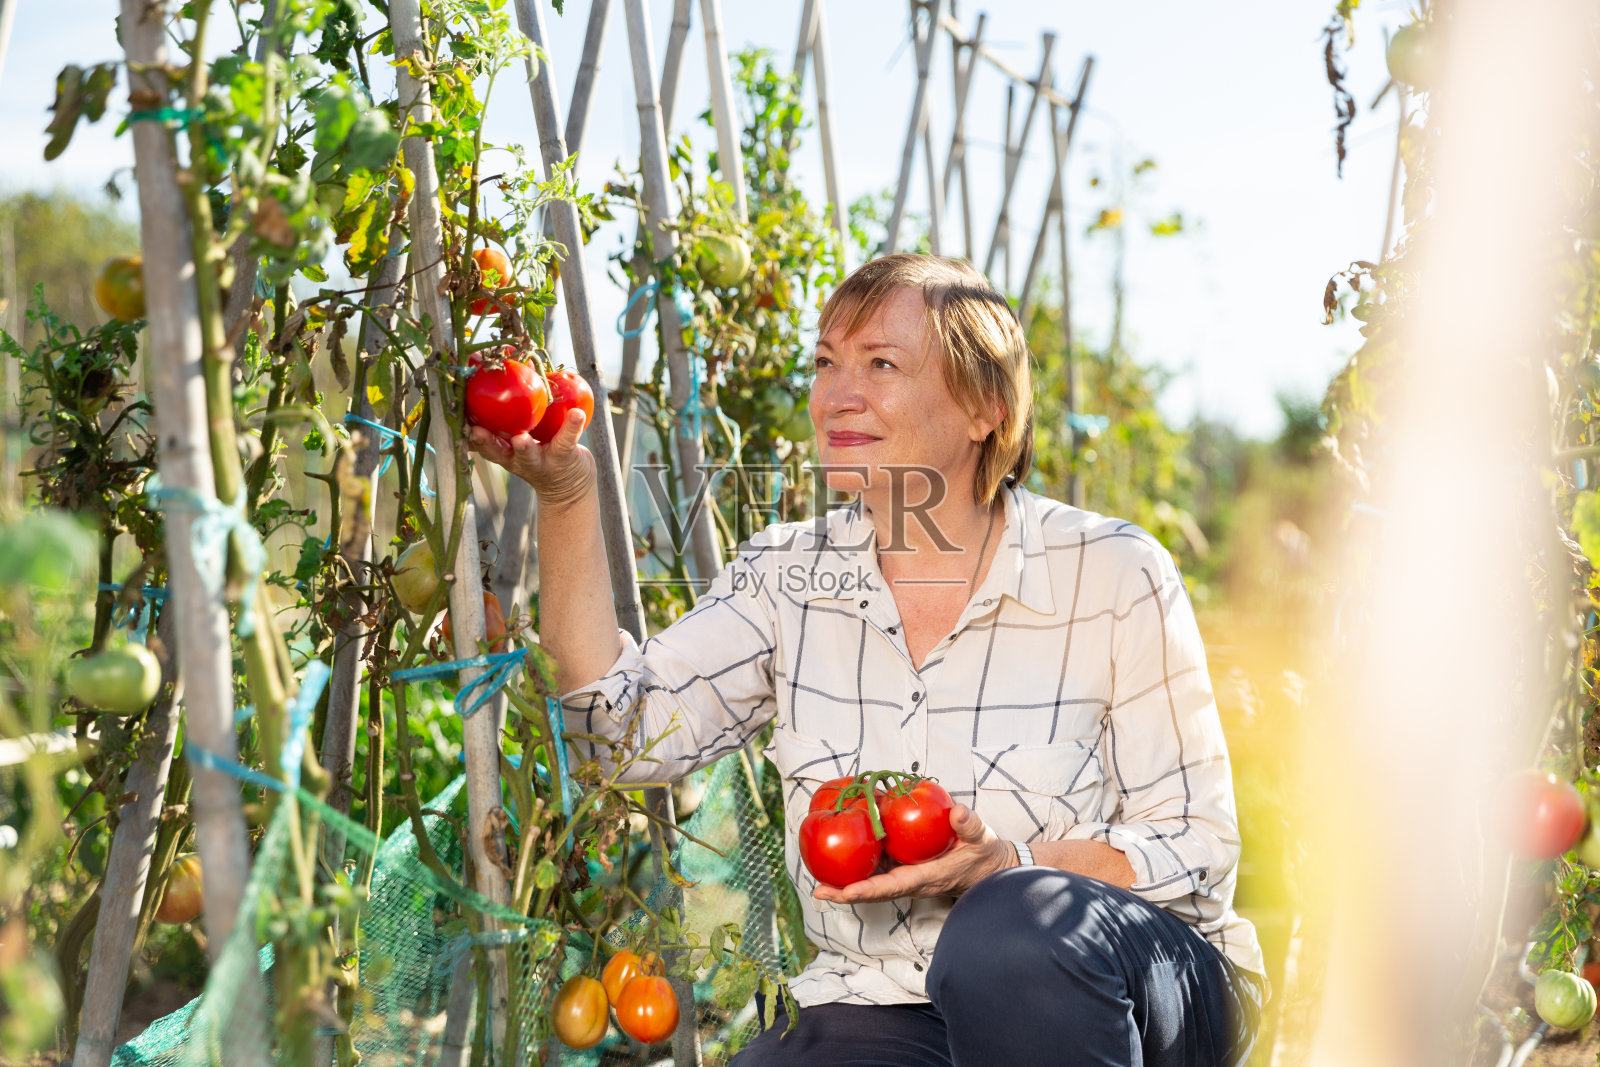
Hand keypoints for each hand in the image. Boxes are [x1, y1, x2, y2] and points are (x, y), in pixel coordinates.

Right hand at [466, 407, 595, 507]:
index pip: (482, 443)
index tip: (458, 421)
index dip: (469, 434)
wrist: (569, 486)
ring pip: (529, 455)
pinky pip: (567, 440)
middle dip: (487, 442)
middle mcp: (518, 460)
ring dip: (523, 447)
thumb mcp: (517, 441)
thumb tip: (492, 372)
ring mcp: (540, 461)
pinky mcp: (564, 457)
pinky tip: (577, 413)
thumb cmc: (539, 452)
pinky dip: (572, 426)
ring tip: (521, 438)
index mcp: (504, 453)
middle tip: (476, 432)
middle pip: (499, 452)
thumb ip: (505, 418)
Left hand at [811, 804, 1011, 904]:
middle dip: (845, 892)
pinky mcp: (903, 866)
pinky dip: (858, 865)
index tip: (846, 892)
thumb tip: (958, 812)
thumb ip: (970, 826)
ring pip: (871, 881)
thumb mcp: (981, 839)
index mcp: (926, 878)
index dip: (869, 890)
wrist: (986, 867)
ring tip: (817, 877)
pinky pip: (877, 868)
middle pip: (873, 890)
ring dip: (845, 882)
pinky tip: (839, 852)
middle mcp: (910, 881)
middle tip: (818, 889)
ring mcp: (905, 875)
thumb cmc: (982, 855)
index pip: (893, 886)